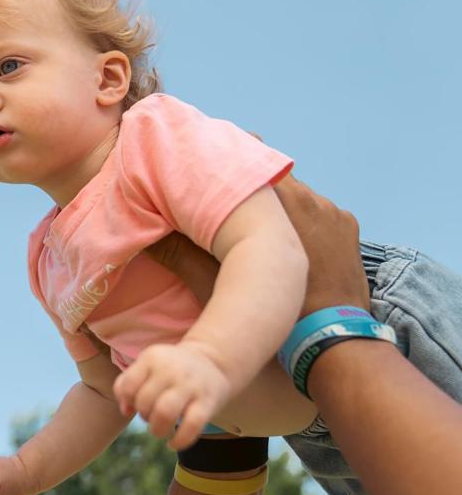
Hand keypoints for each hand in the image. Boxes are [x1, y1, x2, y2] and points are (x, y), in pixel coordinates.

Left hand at [112, 341, 231, 449]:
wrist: (212, 362)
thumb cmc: (170, 369)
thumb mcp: (147, 365)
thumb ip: (127, 384)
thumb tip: (125, 410)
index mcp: (152, 358)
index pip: (128, 386)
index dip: (127, 402)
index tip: (135, 405)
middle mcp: (171, 369)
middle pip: (145, 402)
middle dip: (144, 416)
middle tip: (152, 416)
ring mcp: (190, 385)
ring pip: (164, 413)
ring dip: (157, 429)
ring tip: (160, 429)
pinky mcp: (208, 402)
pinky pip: (191, 426)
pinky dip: (179, 441)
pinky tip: (173, 443)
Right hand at [145, 170, 369, 316]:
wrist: (331, 339)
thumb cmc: (270, 311)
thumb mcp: (213, 284)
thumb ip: (178, 253)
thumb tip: (146, 232)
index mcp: (278, 201)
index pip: (250, 155)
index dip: (229, 158)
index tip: (213, 164)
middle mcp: (308, 197)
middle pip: (273, 178)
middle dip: (253, 189)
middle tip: (232, 203)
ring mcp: (332, 212)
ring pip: (297, 197)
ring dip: (281, 208)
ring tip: (265, 229)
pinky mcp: (348, 227)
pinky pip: (320, 214)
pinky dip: (306, 223)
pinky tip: (295, 244)